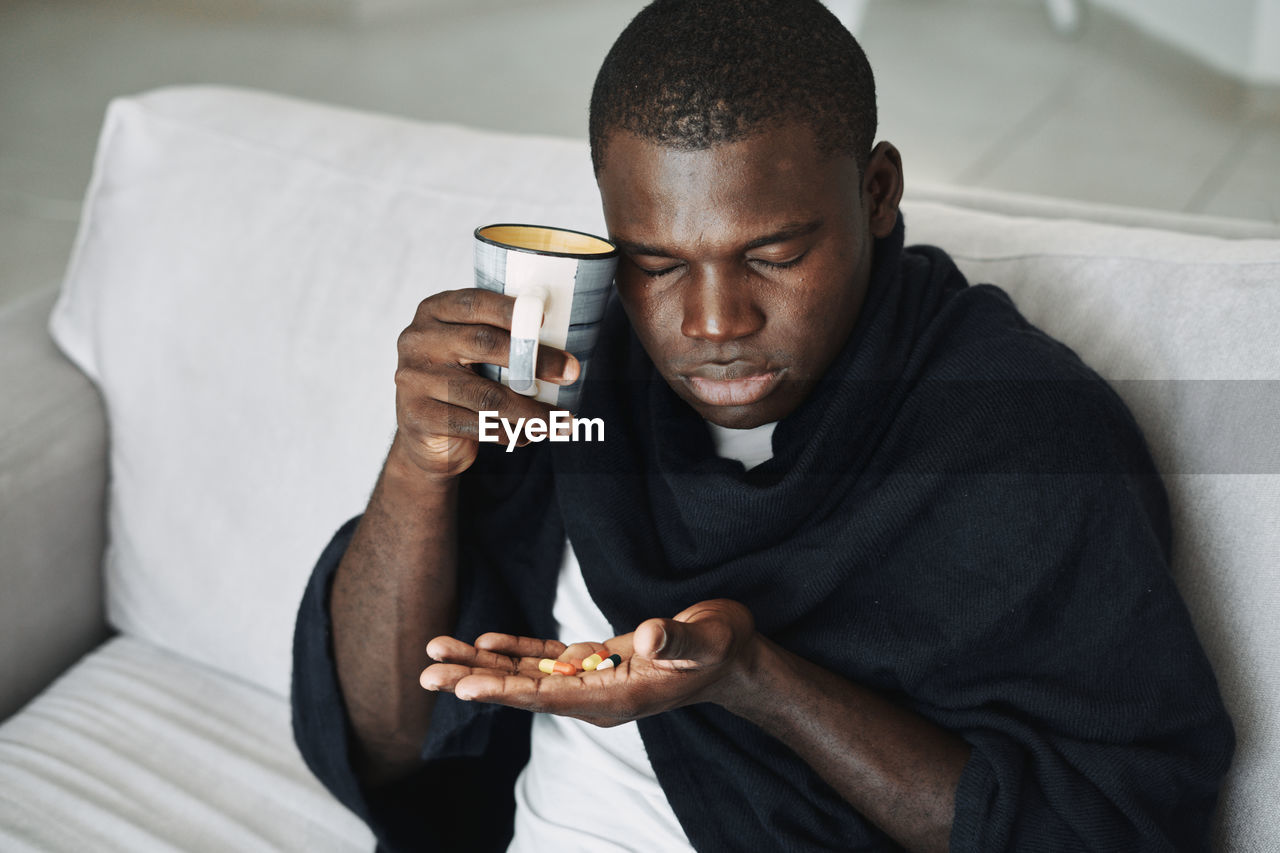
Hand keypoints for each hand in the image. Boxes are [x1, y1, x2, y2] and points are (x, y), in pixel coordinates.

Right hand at [392, 288, 579, 479]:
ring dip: (532, 411)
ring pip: (486, 395)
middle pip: (484, 343)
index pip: (474, 303)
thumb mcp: (471, 351)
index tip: (545, 321)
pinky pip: (476, 426)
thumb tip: (559, 342)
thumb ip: (500, 338)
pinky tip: (529, 436)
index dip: (510, 310)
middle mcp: (418, 342)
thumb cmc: (461, 382)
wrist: (425, 435)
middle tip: (571, 373)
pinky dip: (509, 433)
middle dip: (535, 360)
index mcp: (433, 313)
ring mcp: (414, 380)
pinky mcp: (419, 417)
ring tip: (561, 420)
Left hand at [420, 599, 757, 725]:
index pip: (550, 697)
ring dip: (483, 663)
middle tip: (426, 672)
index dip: (507, 691)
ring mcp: (594, 680)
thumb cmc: (722, 647)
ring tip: (438, 653)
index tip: (465, 687)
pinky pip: (547, 660)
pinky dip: (517, 650)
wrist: (734, 655)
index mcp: (617, 697)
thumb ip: (676, 640)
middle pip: (525, 690)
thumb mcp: (705, 639)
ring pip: (528, 674)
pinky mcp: (598, 662)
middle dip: (476, 679)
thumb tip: (647, 638)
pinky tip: (487, 641)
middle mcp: (596, 695)